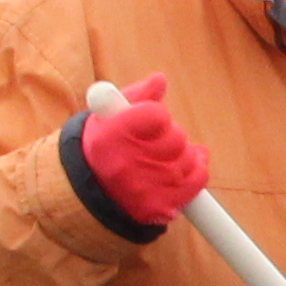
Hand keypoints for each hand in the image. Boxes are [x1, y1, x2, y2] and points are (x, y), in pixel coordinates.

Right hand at [68, 72, 208, 230]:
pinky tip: (181, 167)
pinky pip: (197, 179)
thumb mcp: (109, 117)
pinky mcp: (161, 206)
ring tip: (162, 157)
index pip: (157, 114)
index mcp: (111, 136)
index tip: (150, 120)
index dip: (157, 115)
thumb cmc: (104, 147)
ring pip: (189, 157)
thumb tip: (160, 79)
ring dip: (182, 154)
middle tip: (154, 141)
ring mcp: (146, 187)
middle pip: (176, 137)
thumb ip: (137, 95)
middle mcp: (127, 163)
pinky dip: (195, 170)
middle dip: (170, 135)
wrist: (88, 193)